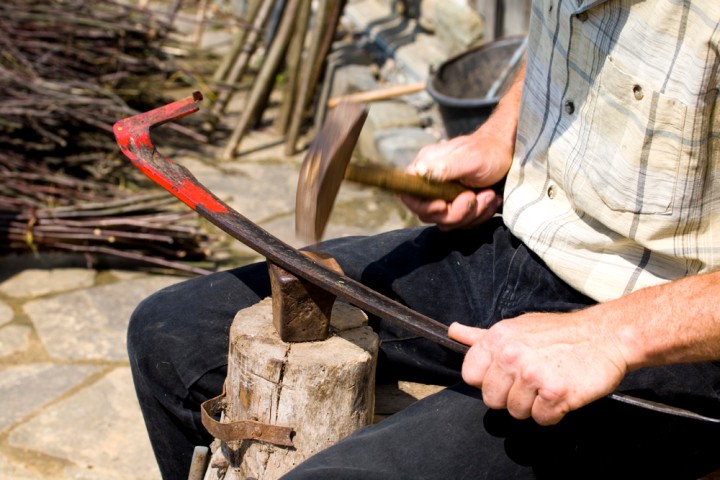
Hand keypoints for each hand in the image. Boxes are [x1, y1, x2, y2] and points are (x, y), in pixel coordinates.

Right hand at [401, 127, 511, 229]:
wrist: (508, 154)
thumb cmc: (489, 152)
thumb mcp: (470, 158)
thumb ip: (445, 167)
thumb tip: (419, 171)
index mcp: (426, 168)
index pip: (409, 194)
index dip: (422, 206)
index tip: (443, 205)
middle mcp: (430, 183)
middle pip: (428, 214)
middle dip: (455, 212)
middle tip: (473, 197)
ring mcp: (443, 196)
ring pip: (446, 222)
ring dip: (471, 214)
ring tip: (487, 195)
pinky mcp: (457, 206)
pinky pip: (461, 223)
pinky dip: (479, 216)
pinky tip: (490, 199)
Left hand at [448, 310, 628, 424]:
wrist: (606, 336)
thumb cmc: (561, 333)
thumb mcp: (517, 327)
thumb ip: (482, 336)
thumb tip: (454, 332)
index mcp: (498, 339)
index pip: (471, 375)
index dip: (488, 380)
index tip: (505, 375)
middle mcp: (512, 355)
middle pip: (492, 399)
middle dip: (511, 396)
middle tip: (532, 381)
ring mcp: (533, 375)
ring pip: (516, 412)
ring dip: (533, 405)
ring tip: (548, 383)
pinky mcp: (555, 394)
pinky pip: (541, 419)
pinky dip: (553, 413)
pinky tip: (562, 393)